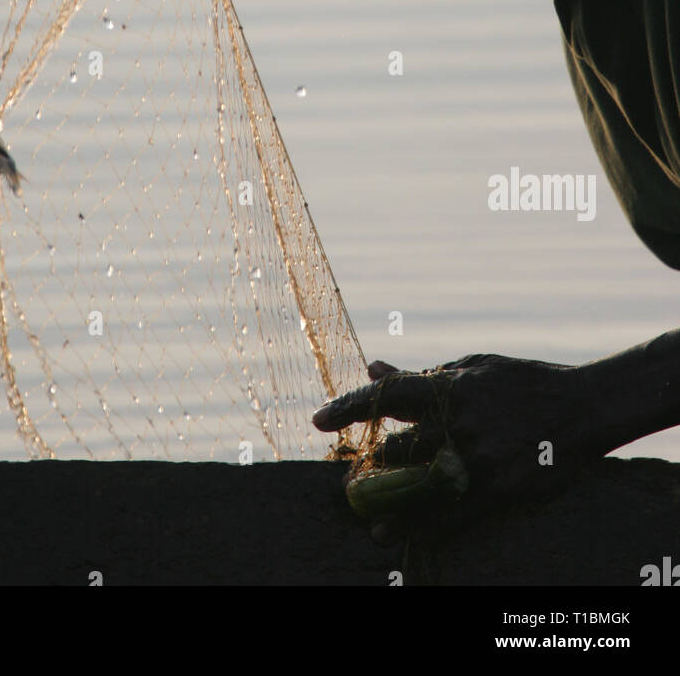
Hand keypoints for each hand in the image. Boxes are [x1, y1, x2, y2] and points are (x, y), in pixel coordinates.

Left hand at [315, 353, 595, 517]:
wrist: (582, 406)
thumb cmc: (521, 381)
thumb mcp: (472, 368)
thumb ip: (422, 374)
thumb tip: (374, 368)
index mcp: (449, 387)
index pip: (386, 397)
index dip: (348, 408)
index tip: (317, 420)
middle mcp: (457, 423)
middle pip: (397, 448)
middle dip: (373, 462)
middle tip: (352, 475)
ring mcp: (477, 459)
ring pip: (416, 484)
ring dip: (386, 499)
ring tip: (364, 513)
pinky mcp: (497, 489)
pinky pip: (449, 515)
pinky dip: (416, 525)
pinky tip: (388, 531)